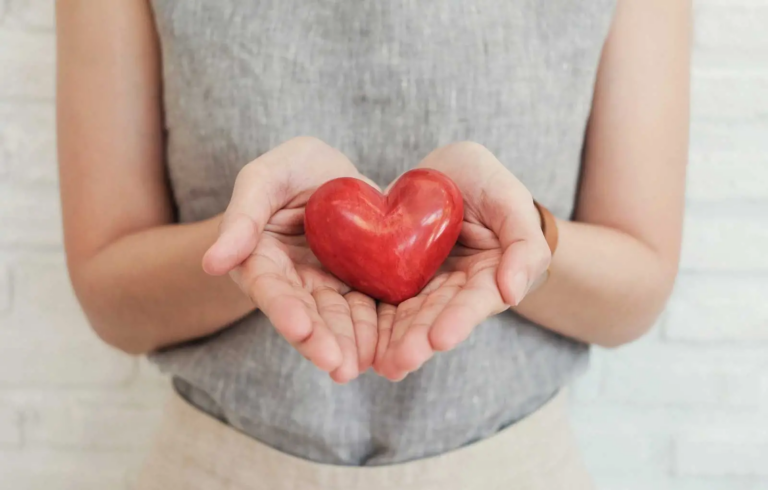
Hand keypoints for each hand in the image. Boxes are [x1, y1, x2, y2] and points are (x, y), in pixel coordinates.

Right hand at [203, 137, 378, 382]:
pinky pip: (369, 309)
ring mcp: (328, 286)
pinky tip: (390, 349)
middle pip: (306, 314)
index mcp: (262, 259)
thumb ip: (242, 216)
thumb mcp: (266, 178)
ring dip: (349, 344)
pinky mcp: (359, 286)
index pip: (270, 289)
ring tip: (361, 366)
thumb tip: (211, 263)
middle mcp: (293, 282)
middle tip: (338, 366)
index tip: (299, 329)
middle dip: (321, 341)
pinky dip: (378, 330)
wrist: (334, 174)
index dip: (284, 310)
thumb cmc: (292, 169)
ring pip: (338, 319)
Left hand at [373, 142, 550, 380]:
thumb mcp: (509, 199)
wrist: (444, 175)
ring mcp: (423, 287)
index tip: (440, 338)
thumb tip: (514, 294)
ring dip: (395, 342)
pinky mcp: (394, 279)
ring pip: (408, 317)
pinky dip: (373, 323)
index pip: (475, 300)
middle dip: (419, 340)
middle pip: (437, 317)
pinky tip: (360, 344)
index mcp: (488, 275)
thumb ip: (524, 243)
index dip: (459, 319)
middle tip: (400, 362)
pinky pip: (382, 301)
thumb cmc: (486, 183)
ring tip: (382, 365)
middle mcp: (455, 289)